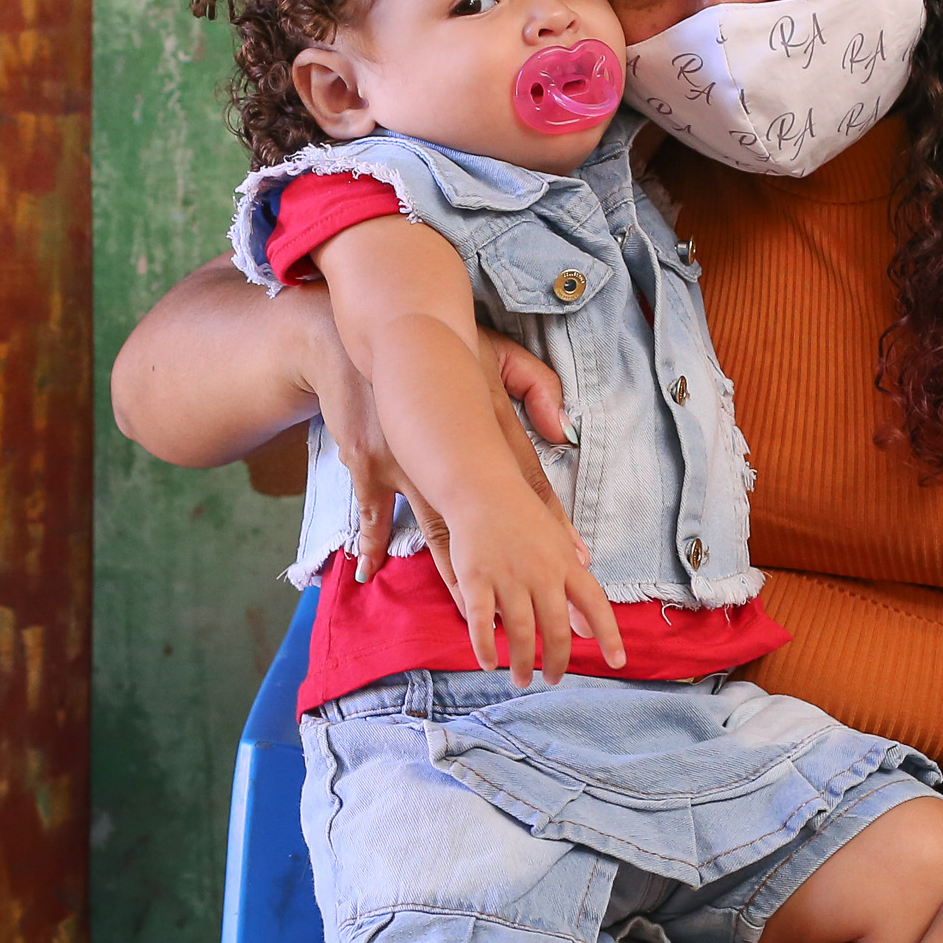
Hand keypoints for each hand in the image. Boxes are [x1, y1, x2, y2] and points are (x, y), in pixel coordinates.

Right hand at [293, 294, 578, 586]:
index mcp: (487, 430)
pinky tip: (367, 572)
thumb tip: (563, 430)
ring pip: (434, 529)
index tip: (575, 559)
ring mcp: (408, 463)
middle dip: (512, 566)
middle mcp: (451, 454)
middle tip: (533, 609)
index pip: (527, 485)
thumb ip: (536, 387)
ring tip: (468, 613)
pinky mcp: (371, 464)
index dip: (551, 525)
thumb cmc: (443, 342)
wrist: (377, 328)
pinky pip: (373, 513)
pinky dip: (371, 544)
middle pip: (485, 520)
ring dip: (452, 573)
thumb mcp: (499, 353)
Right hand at [439, 484, 623, 685]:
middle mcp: (541, 573)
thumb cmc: (522, 516)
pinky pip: (482, 622)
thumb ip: (574, 580)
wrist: (481, 487)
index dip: (609, 635)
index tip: (618, 662)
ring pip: (521, 632)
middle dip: (556, 661)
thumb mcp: (557, 542)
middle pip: (556, 628)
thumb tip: (589, 622)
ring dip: (522, 662)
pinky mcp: (476, 577)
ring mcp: (508, 576)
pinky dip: (485, 647)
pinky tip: (489, 664)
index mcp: (565, 564)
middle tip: (554, 679)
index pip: (596, 604)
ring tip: (521, 679)